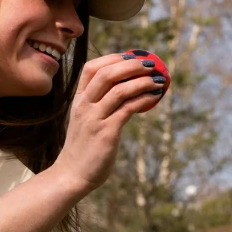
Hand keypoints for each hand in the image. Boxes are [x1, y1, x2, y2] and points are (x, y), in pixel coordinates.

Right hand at [53, 49, 169, 195]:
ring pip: (120, 90)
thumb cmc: (84, 147)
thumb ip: (99, 104)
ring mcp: (95, 119)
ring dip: (143, 82)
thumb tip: (126, 89)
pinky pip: (128, 109)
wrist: (72, 174)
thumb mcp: (86, 120)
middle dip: (132, 65)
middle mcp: (85, 105)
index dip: (113, 58)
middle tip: (151, 64)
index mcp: (78, 99)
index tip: (133, 56)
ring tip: (159, 80)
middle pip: (107, 74)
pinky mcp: (107, 133)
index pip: (91, 68)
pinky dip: (144, 99)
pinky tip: (155, 97)